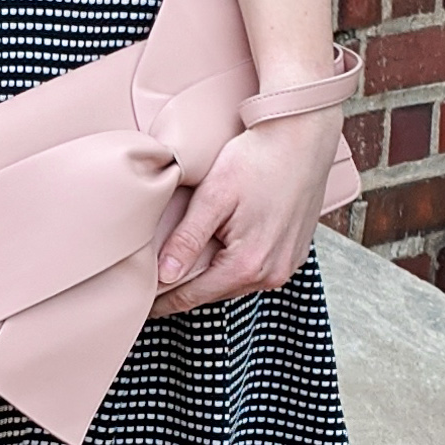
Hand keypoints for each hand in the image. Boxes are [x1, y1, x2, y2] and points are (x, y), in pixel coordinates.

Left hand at [152, 113, 344, 314]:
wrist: (302, 137)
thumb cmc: (257, 159)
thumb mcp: (214, 196)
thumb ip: (188, 238)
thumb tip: (164, 275)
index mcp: (248, 265)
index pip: (193, 297)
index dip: (163, 303)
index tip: (142, 307)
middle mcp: (272, 274)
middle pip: (215, 293)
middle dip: (185, 290)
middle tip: (154, 286)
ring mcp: (286, 266)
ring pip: (235, 283)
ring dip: (211, 277)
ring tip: (183, 270)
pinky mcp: (294, 253)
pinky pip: (256, 271)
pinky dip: (234, 266)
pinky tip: (220, 251)